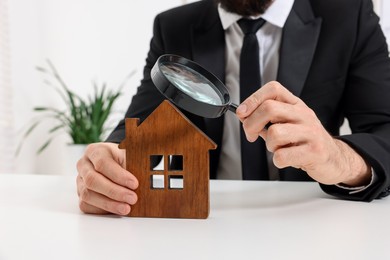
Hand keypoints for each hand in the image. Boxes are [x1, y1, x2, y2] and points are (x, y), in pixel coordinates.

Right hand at [76, 142, 138, 214]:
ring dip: (109, 204)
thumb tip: (145, 176)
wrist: (115, 164)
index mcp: (95, 151)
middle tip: (132, 198)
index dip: (119, 175)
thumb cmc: (122, 159)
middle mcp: (84, 165)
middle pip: (92, 180)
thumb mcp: (128, 155)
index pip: (102, 163)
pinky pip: (86, 205)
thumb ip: (133, 162)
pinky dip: (102, 209)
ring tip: (126, 208)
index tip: (135, 184)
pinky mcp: (81, 195)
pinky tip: (116, 210)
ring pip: (87, 194)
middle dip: (114, 192)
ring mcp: (80, 181)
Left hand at [236, 81, 370, 185]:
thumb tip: (243, 115)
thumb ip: (265, 119)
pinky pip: (282, 156)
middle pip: (269, 108)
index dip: (253, 99)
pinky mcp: (314, 151)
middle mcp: (304, 114)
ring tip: (278, 148)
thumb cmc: (305, 141)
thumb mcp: (287, 124)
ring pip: (275, 133)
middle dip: (251, 124)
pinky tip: (286, 159)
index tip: (242, 113)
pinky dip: (278, 160)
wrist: (334, 159)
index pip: (273, 89)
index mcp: (296, 104)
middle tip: (251, 135)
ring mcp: (311, 132)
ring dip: (269, 145)